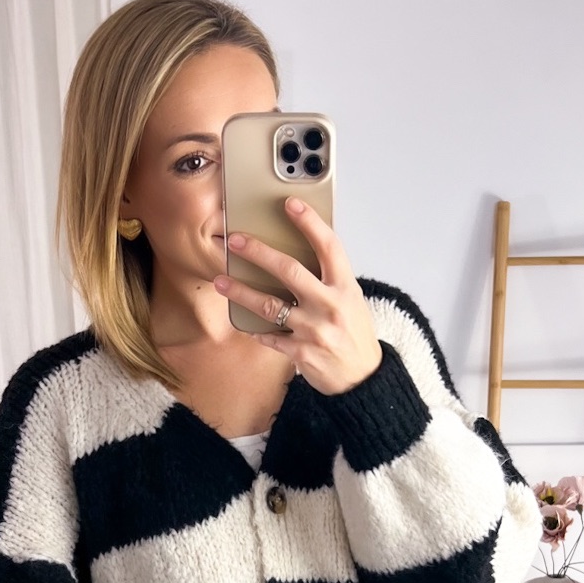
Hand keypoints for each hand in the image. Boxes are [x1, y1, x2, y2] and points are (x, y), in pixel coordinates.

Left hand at [213, 196, 382, 396]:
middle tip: (235, 241)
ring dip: (241, 292)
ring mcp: (315, 330)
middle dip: (258, 252)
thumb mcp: (350, 300)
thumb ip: (328, 279)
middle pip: (289, 271)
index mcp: (345, 287)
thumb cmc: (354, 334)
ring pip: (270, 305)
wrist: (362, 378)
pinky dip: (255, 329)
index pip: (328, 246)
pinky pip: (270, 336)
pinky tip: (244, 322)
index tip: (290, 204)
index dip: (309, 222)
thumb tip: (299, 252)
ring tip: (221, 281)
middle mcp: (331, 305)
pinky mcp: (302, 352)